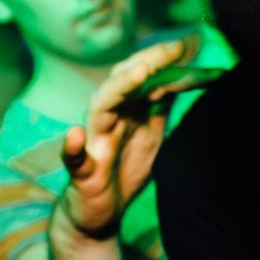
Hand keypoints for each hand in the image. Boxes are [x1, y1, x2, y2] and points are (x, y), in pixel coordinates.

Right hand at [58, 37, 220, 236]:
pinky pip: (72, 158)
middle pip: (122, 81)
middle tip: (172, 50)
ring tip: (138, 74)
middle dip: (147, 62)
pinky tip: (75, 135)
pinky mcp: (82, 172)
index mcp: (126, 109)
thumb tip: (186, 75)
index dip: (164, 62)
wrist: (102, 213)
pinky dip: (72, 146)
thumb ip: (162, 106)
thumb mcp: (151, 133)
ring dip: (118, 89)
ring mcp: (93, 143)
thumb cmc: (125, 169)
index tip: (187, 46)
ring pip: (100, 108)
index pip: (144, 77)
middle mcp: (108, 118)